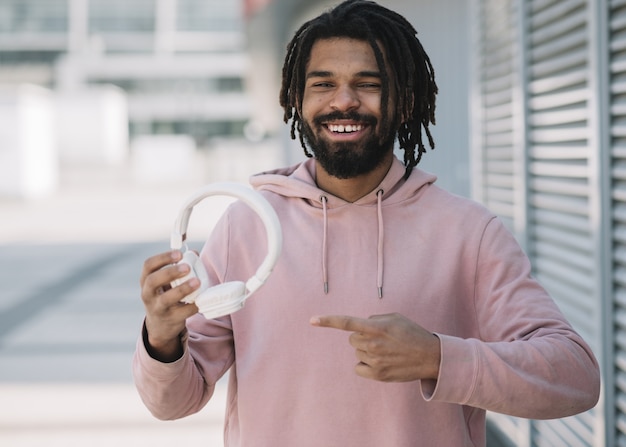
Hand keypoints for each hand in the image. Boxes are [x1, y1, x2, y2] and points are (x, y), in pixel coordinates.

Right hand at [140, 250, 199, 361]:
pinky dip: (193, 305)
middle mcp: (148, 294)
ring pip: (166, 299)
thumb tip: (194, 253)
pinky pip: (182, 312)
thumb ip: (178, 267)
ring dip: (182, 289)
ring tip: (197, 282)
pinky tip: (201, 299)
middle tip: (187, 267)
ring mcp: (158, 308)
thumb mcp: (166, 282)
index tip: (179, 254)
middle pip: (153, 281)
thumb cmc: (165, 295)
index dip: (163, 258)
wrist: (160, 325)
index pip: (148, 265)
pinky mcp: (170, 319)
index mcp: (146, 280)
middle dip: (170, 272)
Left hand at [310, 313, 440, 381]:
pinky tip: (380, 362)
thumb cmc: (412, 333)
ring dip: (366, 351)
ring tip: (386, 351)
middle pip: (352, 340)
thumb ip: (374, 319)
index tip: (312, 320)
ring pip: (357, 353)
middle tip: (380, 340)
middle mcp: (373, 343)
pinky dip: (365, 365)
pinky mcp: (378, 375)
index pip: (347, 322)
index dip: (328, 321)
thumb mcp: (395, 317)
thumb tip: (361, 324)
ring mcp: (375, 360)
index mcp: (376, 327)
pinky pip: (359, 367)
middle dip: (362, 338)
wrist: (430, 357)